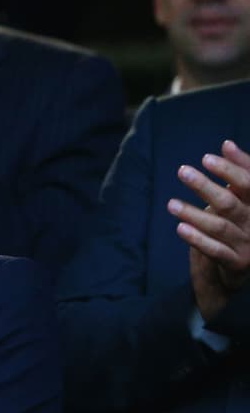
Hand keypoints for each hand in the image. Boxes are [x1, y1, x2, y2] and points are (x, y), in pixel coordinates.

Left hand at [169, 141, 249, 321]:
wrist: (242, 268)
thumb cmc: (241, 225)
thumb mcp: (242, 198)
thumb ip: (238, 173)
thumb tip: (226, 144)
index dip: (231, 169)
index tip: (207, 157)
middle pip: (231, 202)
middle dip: (206, 186)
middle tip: (182, 171)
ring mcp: (249, 244)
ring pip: (219, 226)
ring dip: (193, 213)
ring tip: (170, 204)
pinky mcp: (237, 264)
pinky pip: (215, 251)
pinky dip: (197, 239)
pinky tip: (180, 228)